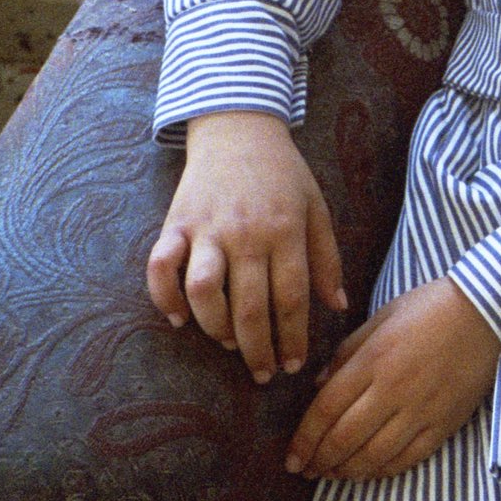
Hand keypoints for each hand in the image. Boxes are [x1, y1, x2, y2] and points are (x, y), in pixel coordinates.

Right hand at [147, 110, 345, 381]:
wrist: (238, 128)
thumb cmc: (284, 174)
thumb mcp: (317, 209)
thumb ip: (327, 258)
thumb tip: (339, 306)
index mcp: (286, 231)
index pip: (290, 298)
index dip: (292, 338)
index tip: (292, 365)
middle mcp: (246, 233)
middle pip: (248, 306)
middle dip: (257, 349)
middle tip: (262, 373)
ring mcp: (206, 228)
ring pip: (203, 291)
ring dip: (214, 328)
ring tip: (229, 345)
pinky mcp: (175, 223)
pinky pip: (160, 267)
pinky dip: (164, 296)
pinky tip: (179, 318)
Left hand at [286, 277, 500, 481]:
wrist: (486, 311)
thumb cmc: (429, 307)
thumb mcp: (380, 318)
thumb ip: (346, 353)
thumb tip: (317, 387)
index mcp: (373, 361)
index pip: (326, 410)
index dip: (304, 440)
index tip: (291, 458)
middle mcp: (393, 390)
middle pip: (345, 439)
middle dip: (319, 462)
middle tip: (306, 472)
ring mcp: (421, 410)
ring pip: (374, 456)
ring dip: (347, 472)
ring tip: (332, 475)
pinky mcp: (445, 423)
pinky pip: (408, 458)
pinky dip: (383, 471)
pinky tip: (369, 472)